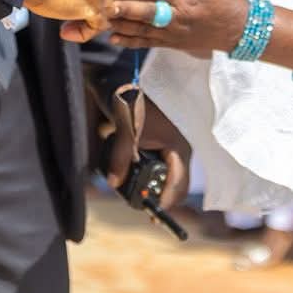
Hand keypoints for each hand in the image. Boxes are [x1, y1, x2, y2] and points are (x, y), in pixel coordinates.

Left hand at [105, 93, 191, 207]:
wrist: (122, 76)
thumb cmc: (131, 99)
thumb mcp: (125, 128)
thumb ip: (121, 156)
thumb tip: (114, 183)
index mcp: (178, 147)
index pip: (178, 184)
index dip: (166, 202)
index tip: (153, 216)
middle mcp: (177, 148)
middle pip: (173, 182)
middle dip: (158, 195)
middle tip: (141, 205)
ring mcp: (169, 145)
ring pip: (164, 173)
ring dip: (150, 183)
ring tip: (133, 191)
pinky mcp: (157, 141)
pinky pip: (156, 164)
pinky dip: (144, 172)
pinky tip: (129, 172)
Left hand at [106, 0, 244, 54]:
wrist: (235, 28)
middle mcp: (177, 18)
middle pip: (147, 14)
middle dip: (125, 8)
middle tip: (107, 4)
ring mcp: (173, 33)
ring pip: (143, 31)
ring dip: (122, 26)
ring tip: (104, 20)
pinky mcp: (172, 44)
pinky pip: (148, 43)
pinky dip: (130, 42)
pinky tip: (114, 38)